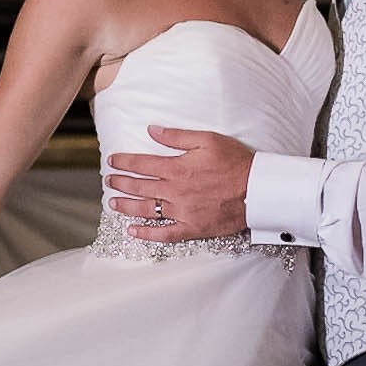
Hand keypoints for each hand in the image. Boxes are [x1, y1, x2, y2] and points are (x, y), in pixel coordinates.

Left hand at [106, 126, 254, 242]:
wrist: (257, 190)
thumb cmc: (235, 163)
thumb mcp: (207, 140)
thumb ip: (177, 136)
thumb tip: (153, 130)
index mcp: (177, 167)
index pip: (142, 163)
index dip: (124, 162)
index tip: (113, 161)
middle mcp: (175, 190)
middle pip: (140, 186)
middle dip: (121, 182)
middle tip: (109, 181)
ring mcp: (182, 211)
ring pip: (146, 210)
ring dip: (126, 206)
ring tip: (113, 203)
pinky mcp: (191, 228)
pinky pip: (164, 234)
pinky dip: (146, 234)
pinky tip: (133, 231)